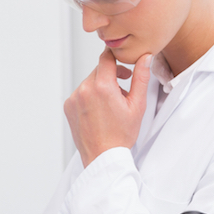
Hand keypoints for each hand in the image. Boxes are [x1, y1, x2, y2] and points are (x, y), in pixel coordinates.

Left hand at [64, 49, 151, 167]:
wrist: (103, 156)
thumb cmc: (121, 134)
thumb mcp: (137, 105)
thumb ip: (140, 78)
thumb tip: (145, 58)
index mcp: (102, 86)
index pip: (106, 57)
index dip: (116, 58)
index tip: (123, 65)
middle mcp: (84, 89)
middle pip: (98, 71)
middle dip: (111, 77)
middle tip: (123, 91)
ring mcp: (74, 98)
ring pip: (89, 82)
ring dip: (100, 88)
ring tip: (111, 105)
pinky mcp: (68, 106)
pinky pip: (80, 94)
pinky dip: (89, 97)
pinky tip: (98, 112)